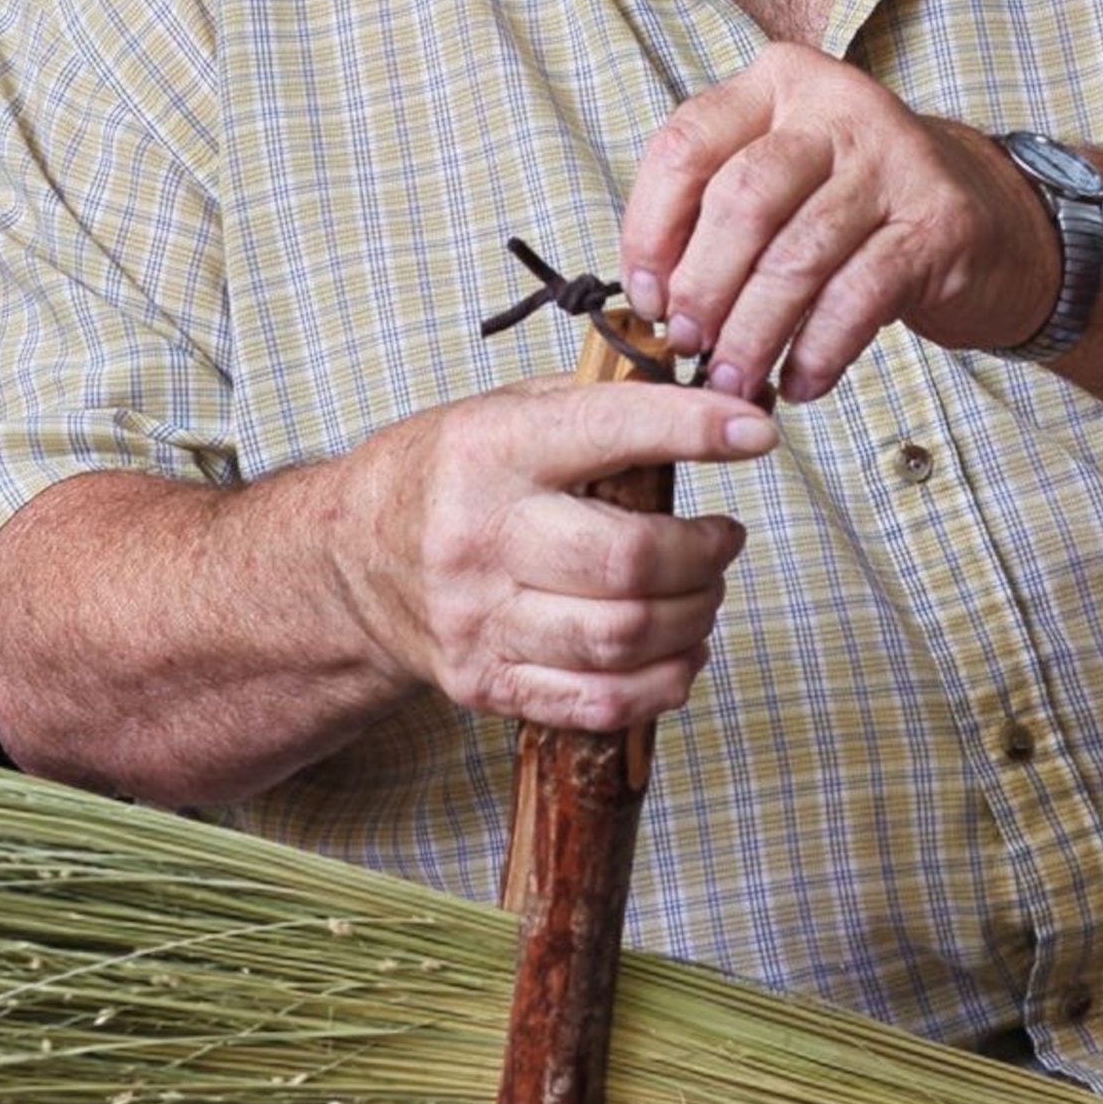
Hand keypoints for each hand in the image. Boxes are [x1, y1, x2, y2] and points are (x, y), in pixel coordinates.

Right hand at [339, 375, 776, 734]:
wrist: (348, 560)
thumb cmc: (445, 473)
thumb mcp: (503, 410)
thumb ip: (597, 403)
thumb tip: (706, 401)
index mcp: (490, 450)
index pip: (609, 433)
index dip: (694, 429)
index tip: (754, 431)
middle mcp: (480, 537)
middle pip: (628, 560)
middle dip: (704, 553)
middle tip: (723, 539)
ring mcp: (479, 620)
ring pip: (622, 637)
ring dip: (693, 618)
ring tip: (704, 593)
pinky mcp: (484, 683)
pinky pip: (597, 702)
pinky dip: (661, 684)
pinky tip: (680, 653)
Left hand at [620, 44, 1059, 403]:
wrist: (982, 213)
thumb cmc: (852, 204)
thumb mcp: (781, 178)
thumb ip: (713, 212)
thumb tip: (651, 296)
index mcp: (777, 82)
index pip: (687, 144)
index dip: (651, 229)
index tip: (646, 297)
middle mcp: (836, 105)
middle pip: (742, 201)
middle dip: (704, 286)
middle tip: (690, 345)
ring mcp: (894, 158)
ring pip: (797, 257)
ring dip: (755, 334)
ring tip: (736, 382)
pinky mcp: (938, 221)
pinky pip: (858, 297)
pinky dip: (818, 351)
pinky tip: (802, 382)